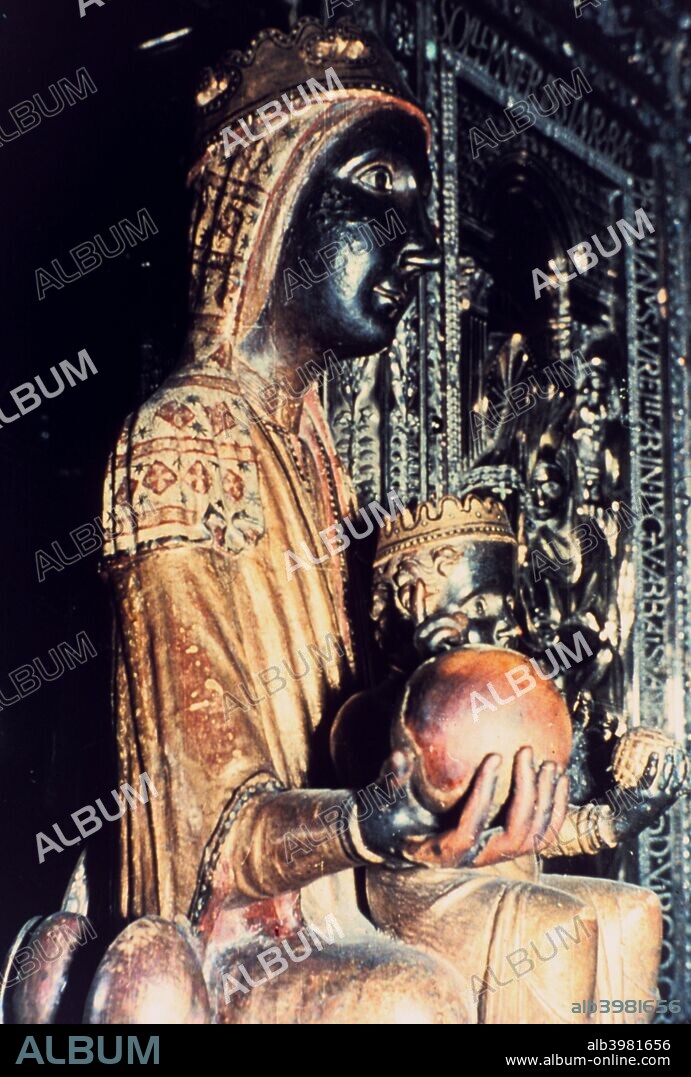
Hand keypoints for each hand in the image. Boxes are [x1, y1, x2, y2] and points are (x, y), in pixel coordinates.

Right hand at [359, 746, 568, 869]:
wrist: (396, 839)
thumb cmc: (386, 816)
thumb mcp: (380, 800)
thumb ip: (390, 780)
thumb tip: (401, 755)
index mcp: (442, 852)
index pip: (469, 831)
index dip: (485, 797)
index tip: (494, 756)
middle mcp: (475, 859)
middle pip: (513, 835)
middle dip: (525, 794)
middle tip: (525, 752)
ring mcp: (494, 854)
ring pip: (533, 838)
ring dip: (546, 801)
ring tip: (548, 762)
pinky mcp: (507, 845)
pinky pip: (542, 834)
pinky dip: (556, 808)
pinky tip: (560, 776)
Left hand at [610, 744, 687, 840]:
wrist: (619, 826)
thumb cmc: (636, 814)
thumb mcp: (655, 809)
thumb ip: (668, 799)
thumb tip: (685, 790)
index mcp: (664, 805)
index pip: (679, 789)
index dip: (684, 776)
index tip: (686, 764)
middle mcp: (660, 802)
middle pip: (675, 782)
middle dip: (679, 766)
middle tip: (676, 752)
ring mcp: (651, 798)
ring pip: (665, 777)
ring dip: (668, 762)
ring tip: (668, 750)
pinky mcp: (640, 794)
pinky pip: (649, 776)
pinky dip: (654, 764)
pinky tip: (654, 754)